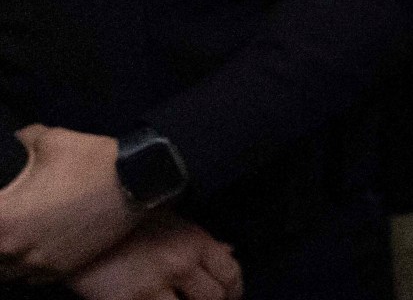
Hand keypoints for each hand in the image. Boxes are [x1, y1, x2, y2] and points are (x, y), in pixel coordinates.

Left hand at [0, 127, 140, 280]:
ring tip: (11, 239)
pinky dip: (23, 269)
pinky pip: (29, 280)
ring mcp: (39, 263)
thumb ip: (24, 139)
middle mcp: (14, 248)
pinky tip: (29, 253)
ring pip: (3, 274)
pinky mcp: (62, 269)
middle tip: (5, 221)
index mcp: (3, 219)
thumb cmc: (91, 160)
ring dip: (3, 257)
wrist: (140, 181)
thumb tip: (19, 136)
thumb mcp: (51, 140)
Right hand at [68, 214, 240, 299]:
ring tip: (175, 299)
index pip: (231, 274)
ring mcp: (152, 287)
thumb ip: (201, 240)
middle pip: (214, 298)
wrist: (77, 225)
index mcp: (195, 242)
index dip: (234, 290)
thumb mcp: (171, 220)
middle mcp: (180, 264)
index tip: (230, 297)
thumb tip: (230, 252)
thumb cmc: (128, 221)